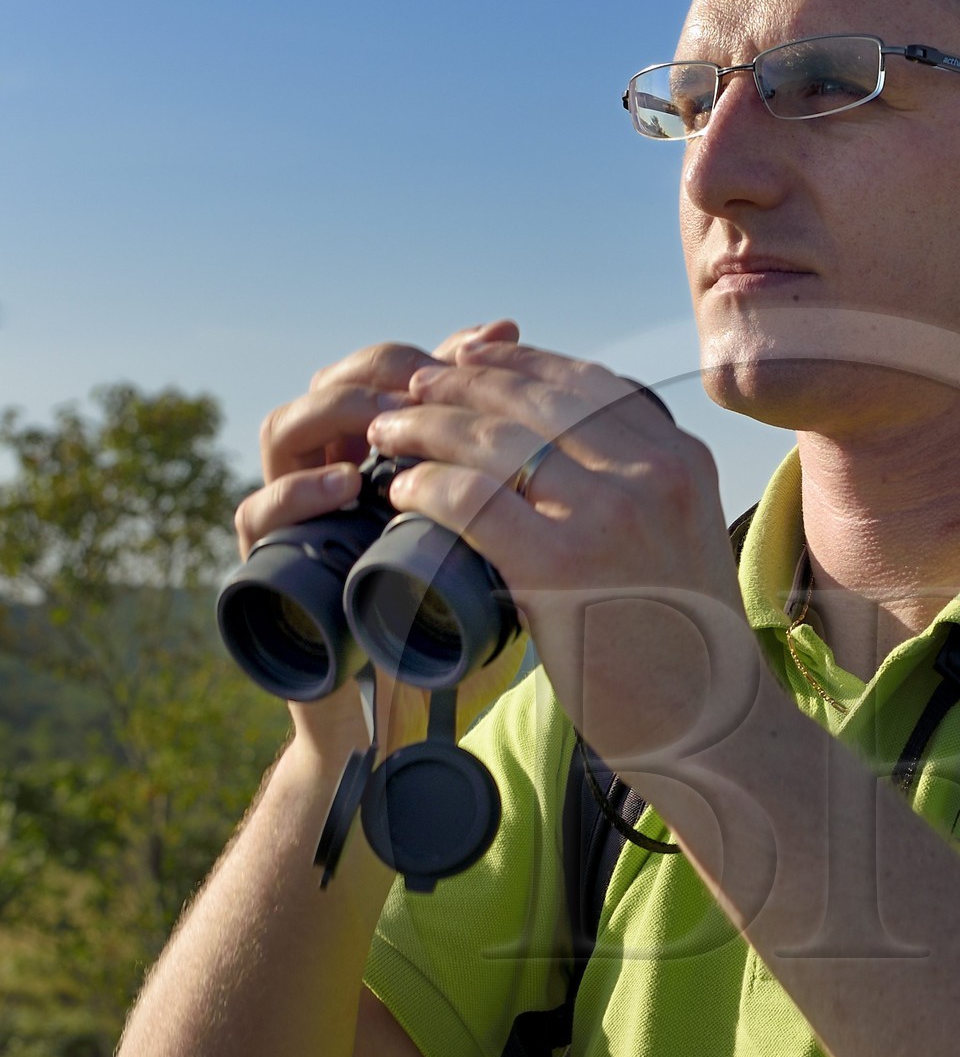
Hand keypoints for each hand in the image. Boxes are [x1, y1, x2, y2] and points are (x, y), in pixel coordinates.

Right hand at [236, 322, 525, 764]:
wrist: (406, 722)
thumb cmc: (472, 633)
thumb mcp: (516, 556)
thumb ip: (535, 497)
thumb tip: (602, 421)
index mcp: (397, 456)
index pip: (408, 375)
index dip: (455, 354)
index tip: (504, 335)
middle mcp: (336, 469)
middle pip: (345, 380)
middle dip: (398, 368)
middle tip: (444, 372)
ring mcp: (294, 515)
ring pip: (288, 427)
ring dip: (342, 412)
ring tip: (396, 424)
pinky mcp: (265, 566)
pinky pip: (260, 512)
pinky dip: (298, 492)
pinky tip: (344, 488)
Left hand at [364, 336, 761, 780]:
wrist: (713, 726)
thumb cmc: (688, 644)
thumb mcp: (683, 537)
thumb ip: (640, 489)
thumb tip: (561, 456)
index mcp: (681, 459)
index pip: (585, 382)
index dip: (515, 364)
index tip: (467, 361)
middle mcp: (651, 473)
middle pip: (533, 401)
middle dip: (460, 383)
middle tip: (412, 386)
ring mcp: (609, 516)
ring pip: (495, 441)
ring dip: (428, 426)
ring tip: (389, 432)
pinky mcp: (562, 567)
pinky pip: (472, 502)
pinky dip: (427, 487)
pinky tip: (403, 492)